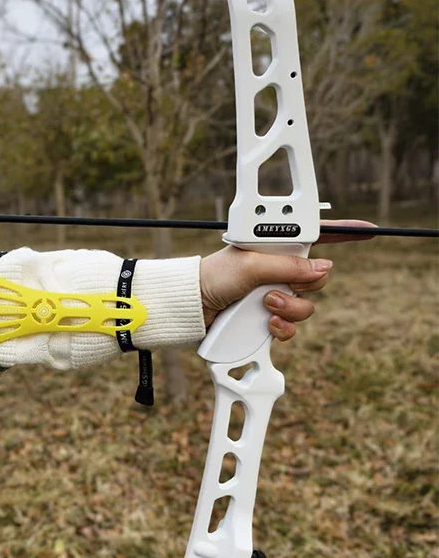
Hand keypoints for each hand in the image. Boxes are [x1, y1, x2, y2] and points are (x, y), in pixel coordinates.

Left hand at [199, 220, 374, 340]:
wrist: (190, 307)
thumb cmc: (211, 277)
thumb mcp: (250, 266)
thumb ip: (288, 267)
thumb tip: (325, 269)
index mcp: (273, 248)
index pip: (314, 237)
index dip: (341, 232)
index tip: (367, 230)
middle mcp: (276, 271)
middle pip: (315, 278)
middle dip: (305, 285)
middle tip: (279, 285)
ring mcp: (272, 295)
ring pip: (305, 305)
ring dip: (290, 308)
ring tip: (265, 304)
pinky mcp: (266, 319)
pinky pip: (290, 326)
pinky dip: (282, 327)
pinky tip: (267, 323)